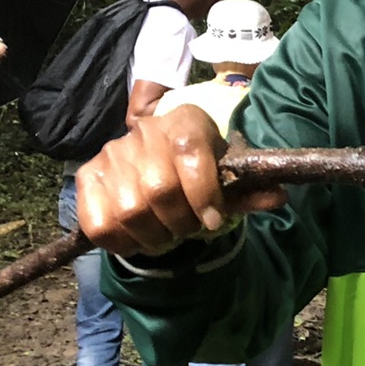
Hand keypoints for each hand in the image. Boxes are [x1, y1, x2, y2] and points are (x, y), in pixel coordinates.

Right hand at [74, 104, 286, 254]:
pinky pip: (100, 225)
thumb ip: (250, 189)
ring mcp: (111, 154)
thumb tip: (277, 197)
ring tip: (166, 235)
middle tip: (188, 229)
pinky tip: (140, 239)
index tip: (213, 221)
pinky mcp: (87, 178)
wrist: (158, 161)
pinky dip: (124, 243)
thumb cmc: (201, 172)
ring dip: (155, 237)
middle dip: (181, 222)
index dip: (204, 193)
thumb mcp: (229, 177)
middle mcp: (144, 131)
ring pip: (130, 211)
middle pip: (159, 189)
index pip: (191, 152)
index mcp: (186, 122)